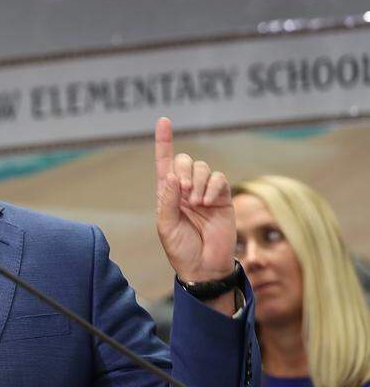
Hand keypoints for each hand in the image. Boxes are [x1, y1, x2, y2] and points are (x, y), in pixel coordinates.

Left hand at [154, 117, 234, 284]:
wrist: (204, 266)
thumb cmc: (181, 249)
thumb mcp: (166, 226)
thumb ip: (168, 200)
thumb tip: (171, 174)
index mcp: (167, 195)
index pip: (164, 163)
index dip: (164, 142)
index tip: (163, 120)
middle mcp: (185, 189)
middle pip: (185, 161)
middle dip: (184, 170)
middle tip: (184, 192)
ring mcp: (205, 192)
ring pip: (203, 168)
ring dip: (198, 182)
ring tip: (198, 204)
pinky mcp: (223, 197)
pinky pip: (219, 178)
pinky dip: (213, 187)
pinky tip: (209, 203)